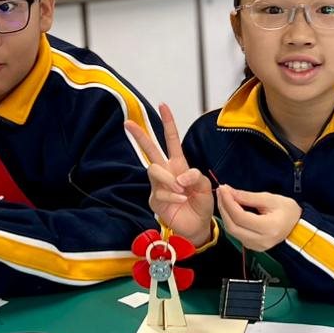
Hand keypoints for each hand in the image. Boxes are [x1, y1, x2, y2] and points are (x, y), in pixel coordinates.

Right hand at [125, 105, 213, 247]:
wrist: (196, 227)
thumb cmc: (201, 205)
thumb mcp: (205, 187)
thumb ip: (195, 176)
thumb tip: (180, 176)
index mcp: (179, 164)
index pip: (171, 140)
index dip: (168, 123)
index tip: (163, 105)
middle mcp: (166, 172)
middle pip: (150, 150)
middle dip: (139, 136)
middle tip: (128, 123)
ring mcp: (158, 185)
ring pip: (154, 170)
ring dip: (169, 179)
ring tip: (181, 190)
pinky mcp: (154, 199)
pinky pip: (159, 190)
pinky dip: (171, 194)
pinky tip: (179, 199)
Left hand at [215, 185, 300, 252]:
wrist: (297, 227)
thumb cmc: (288, 211)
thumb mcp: (270, 199)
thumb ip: (248, 197)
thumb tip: (229, 191)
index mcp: (268, 228)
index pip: (240, 216)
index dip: (229, 202)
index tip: (223, 189)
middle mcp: (260, 240)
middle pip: (232, 226)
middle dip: (224, 208)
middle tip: (221, 193)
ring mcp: (255, 246)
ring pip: (232, 231)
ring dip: (225, 214)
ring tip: (224, 199)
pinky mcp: (252, 247)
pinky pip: (236, 234)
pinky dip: (231, 221)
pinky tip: (230, 209)